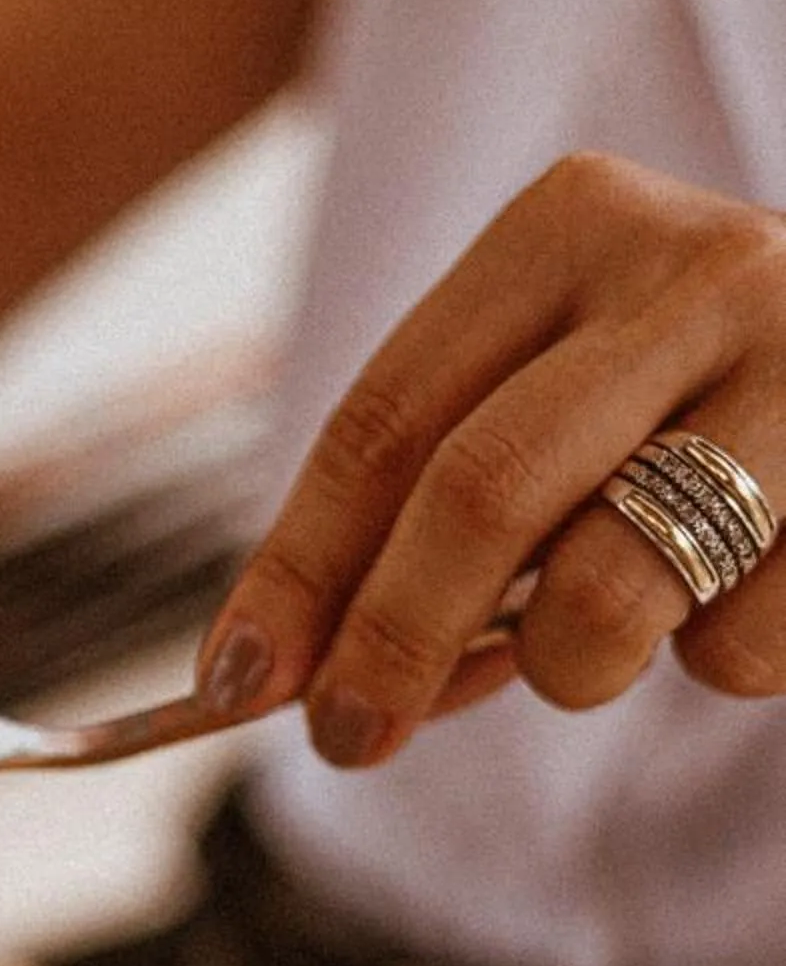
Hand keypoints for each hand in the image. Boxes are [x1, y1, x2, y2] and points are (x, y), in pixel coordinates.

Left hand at [197, 154, 785, 762]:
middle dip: (391, 640)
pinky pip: (739, 641)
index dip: (295, 565)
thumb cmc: (697, 399)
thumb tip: (294, 678)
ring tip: (596, 646)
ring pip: (609, 586)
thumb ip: (436, 507)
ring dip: (568, 668)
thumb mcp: (561, 400)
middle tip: (347, 739)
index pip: (386, 417)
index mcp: (572, 226)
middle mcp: (692, 270)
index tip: (231, 682)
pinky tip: (741, 595)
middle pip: (480, 490)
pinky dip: (713, 662)